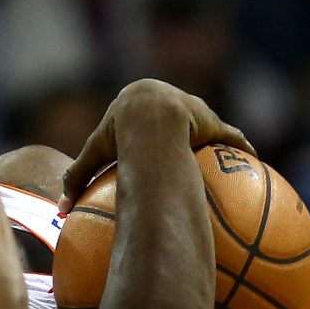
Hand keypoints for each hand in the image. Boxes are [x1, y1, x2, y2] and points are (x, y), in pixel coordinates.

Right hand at [61, 79, 254, 205]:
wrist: (149, 122)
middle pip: (176, 114)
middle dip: (182, 124)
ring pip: (204, 123)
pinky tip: (249, 161)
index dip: (142, 124)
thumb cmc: (119, 138)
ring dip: (212, 134)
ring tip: (222, 154)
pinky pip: (228, 137)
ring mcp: (191, 107)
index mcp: (136, 100)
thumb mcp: (94, 156)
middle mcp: (166, 98)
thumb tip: (60, 211)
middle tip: (184, 144)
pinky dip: (237, 147)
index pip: (139, 113)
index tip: (145, 138)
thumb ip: (77, 178)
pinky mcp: (211, 121)